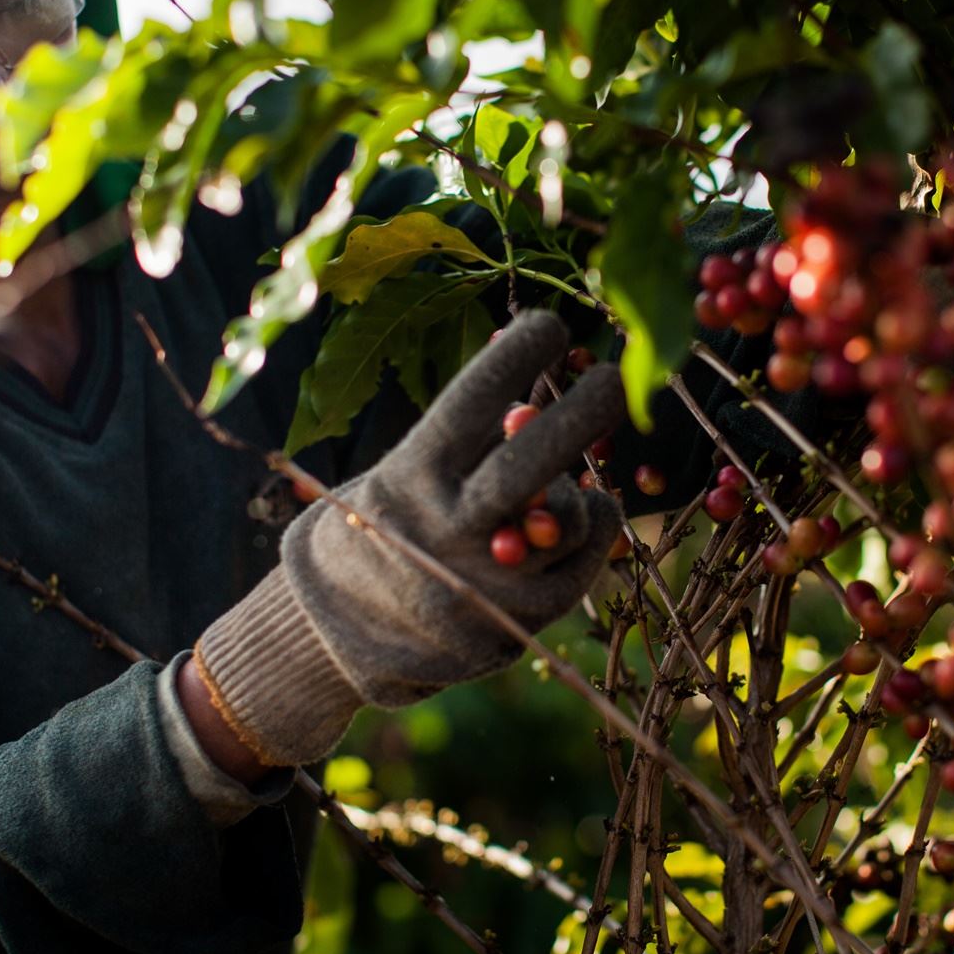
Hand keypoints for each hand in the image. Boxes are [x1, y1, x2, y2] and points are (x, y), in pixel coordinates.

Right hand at [191, 310, 625, 766]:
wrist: (343, 630)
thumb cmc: (393, 522)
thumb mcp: (411, 467)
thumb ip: (472, 433)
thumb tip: (525, 371)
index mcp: (410, 477)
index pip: (470, 402)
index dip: (515, 356)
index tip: (549, 323)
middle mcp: (444, 530)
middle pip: (530, 464)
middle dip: (581, 412)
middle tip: (611, 377)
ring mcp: (485, 583)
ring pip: (568, 516)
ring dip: (573, 491)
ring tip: (550, 492)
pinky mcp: (520, 623)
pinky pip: (586, 558)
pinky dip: (591, 529)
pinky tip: (574, 520)